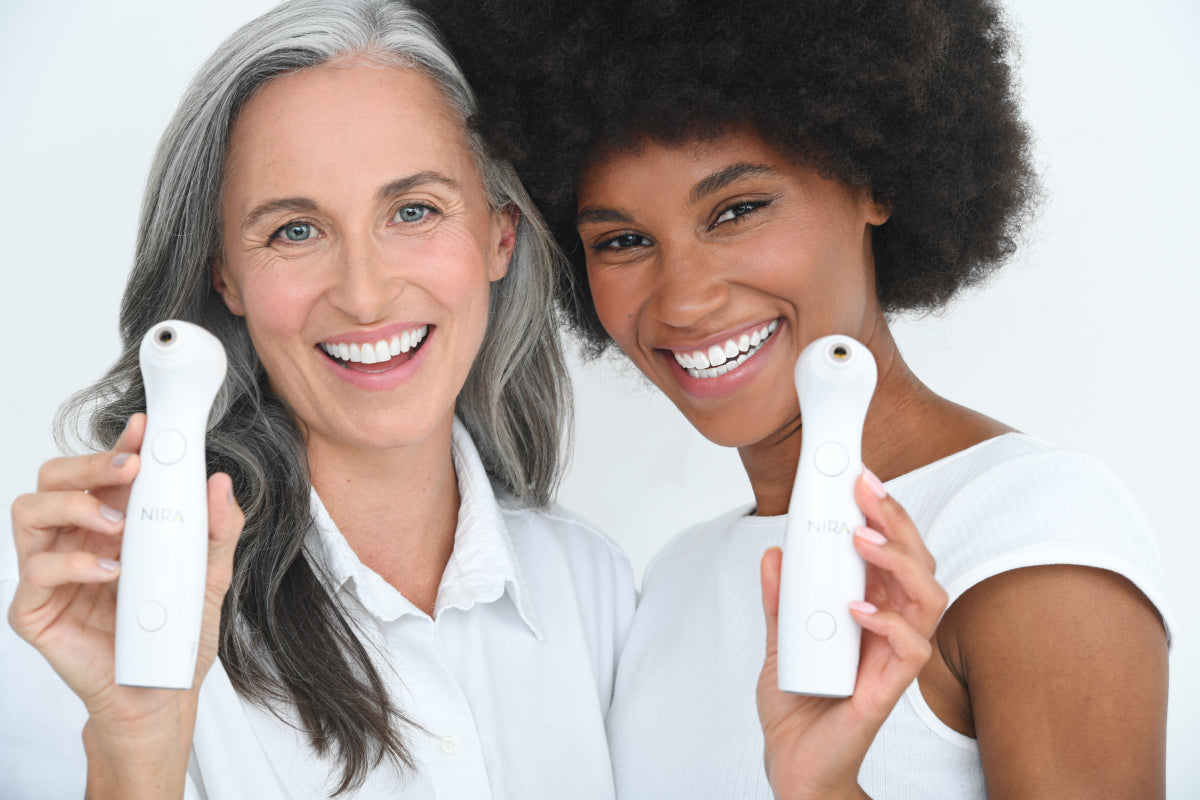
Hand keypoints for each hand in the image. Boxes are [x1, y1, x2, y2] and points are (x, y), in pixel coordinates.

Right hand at [8, 413, 243, 796]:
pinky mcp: (33, 610)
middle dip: (90, 465)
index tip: (143, 430)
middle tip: (129, 470)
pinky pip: (35, 571)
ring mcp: (49, 573)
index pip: (101, 473)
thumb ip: (218, 531)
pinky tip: (108, 572)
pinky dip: (73, 562)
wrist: (161, 694)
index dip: (117, 446)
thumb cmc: (175, 635)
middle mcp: (74, 540)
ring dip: (76, 506)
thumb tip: (218, 483)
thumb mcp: (210, 576)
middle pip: (55, 479)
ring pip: (30, 511)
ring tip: (117, 526)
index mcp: (111, 525)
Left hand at [756, 468, 946, 799]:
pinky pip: (910, 651)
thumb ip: (780, 600)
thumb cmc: (797, 707)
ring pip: (927, 599)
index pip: (892, 554)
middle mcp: (889, 629)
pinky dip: (888, 623)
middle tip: (867, 490)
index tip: (860, 480)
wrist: (793, 764)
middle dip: (897, 521)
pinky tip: (857, 607)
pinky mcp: (888, 690)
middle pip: (918, 564)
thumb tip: (774, 553)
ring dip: (899, 562)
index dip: (885, 515)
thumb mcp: (779, 642)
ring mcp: (892, 658)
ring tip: (863, 538)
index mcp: (870, 612)